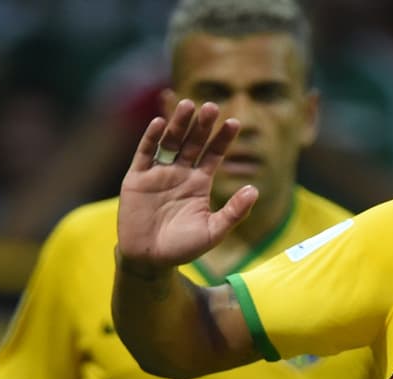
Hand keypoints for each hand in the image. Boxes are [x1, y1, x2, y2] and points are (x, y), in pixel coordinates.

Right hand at [117, 101, 258, 269]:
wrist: (150, 260)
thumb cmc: (183, 248)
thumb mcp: (213, 231)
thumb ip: (234, 212)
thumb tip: (254, 190)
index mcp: (199, 184)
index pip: (213, 155)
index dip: (222, 139)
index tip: (234, 123)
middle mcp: (180, 173)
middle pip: (192, 142)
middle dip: (202, 125)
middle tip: (213, 107)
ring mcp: (158, 173)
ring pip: (170, 142)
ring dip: (178, 124)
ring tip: (188, 105)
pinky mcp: (137, 178)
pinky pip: (144, 153)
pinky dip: (151, 138)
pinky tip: (160, 123)